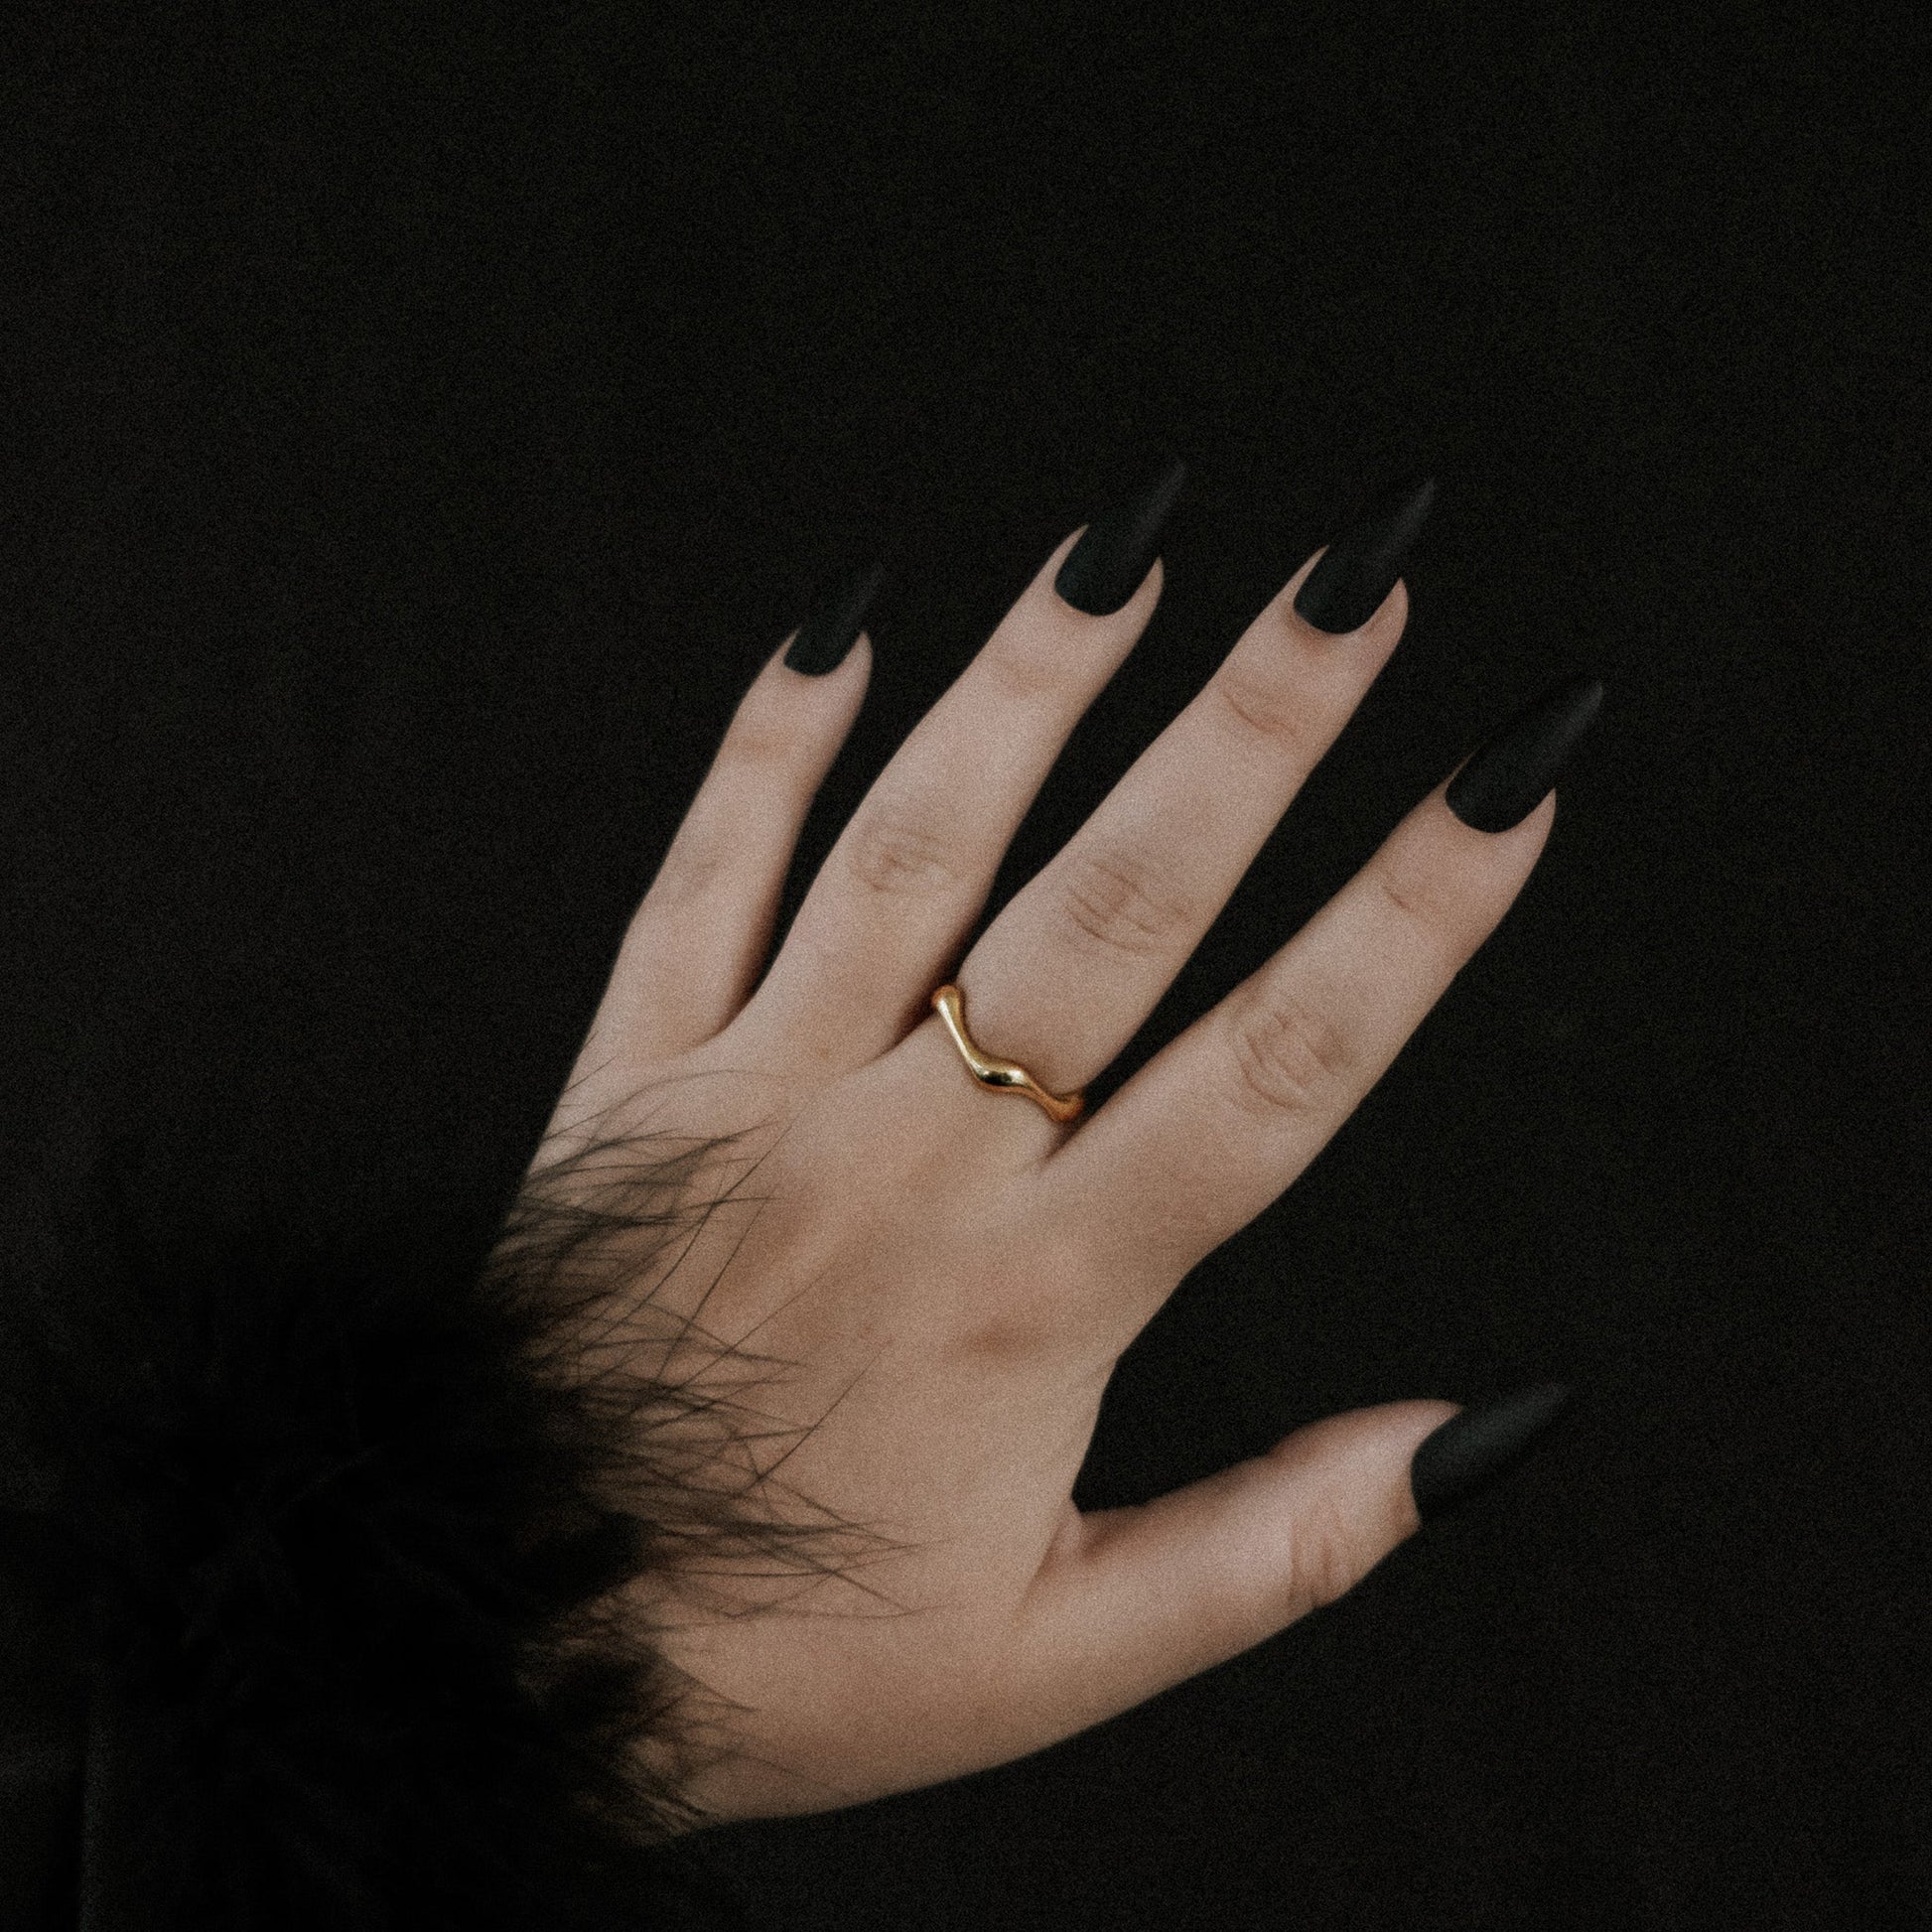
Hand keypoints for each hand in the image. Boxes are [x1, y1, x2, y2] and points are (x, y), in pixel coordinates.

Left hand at [524, 482, 1595, 1827]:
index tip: (1505, 791)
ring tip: (1124, 548)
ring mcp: (757, 1096)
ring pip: (910, 850)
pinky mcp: (629, 1072)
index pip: (1269, 1078)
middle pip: (1110, 912)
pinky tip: (838, 628)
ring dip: (1025, 686)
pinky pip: (700, 877)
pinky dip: (765, 747)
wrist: (519, 1638)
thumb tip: (1479, 1433)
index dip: (1406, 931)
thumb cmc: (798, 1656)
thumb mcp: (1060, 1655)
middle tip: (1350, 586)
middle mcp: (907, 1163)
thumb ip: (1276, 1545)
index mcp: (1032, 1300)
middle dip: (1248, 736)